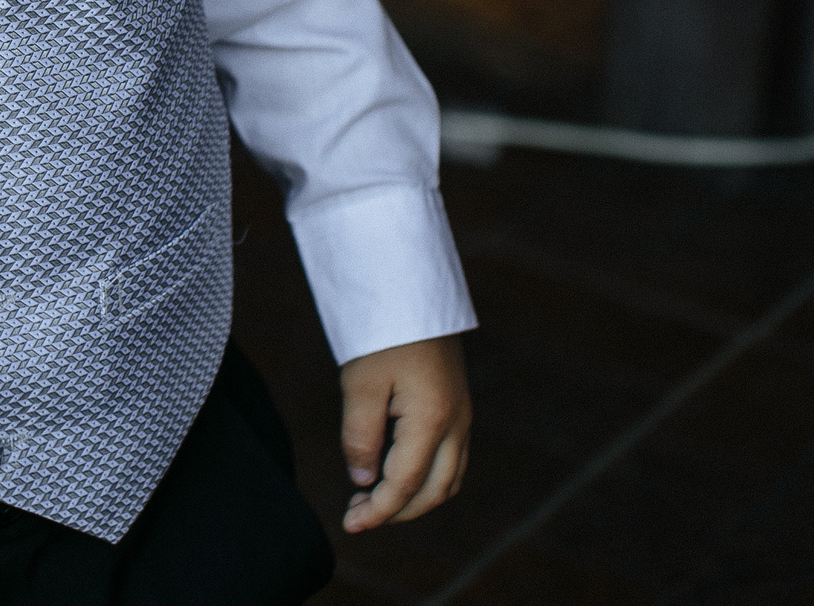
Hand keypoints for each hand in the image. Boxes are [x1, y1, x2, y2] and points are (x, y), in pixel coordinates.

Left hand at [336, 334, 470, 531]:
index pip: (405, 485)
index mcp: (432, 420)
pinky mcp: (458, 405)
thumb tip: (364, 482)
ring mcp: (462, 415)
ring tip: (373, 498)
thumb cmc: (383, 331)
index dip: (378, 512)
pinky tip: (395, 471)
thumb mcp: (360, 383)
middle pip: (435, 491)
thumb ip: (360, 437)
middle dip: (398, 511)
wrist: (411, 288)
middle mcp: (456, 423)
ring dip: (414, 497)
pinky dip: (426, 477)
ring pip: (448, 478)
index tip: (350, 525)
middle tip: (357, 514)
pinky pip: (451, 458)